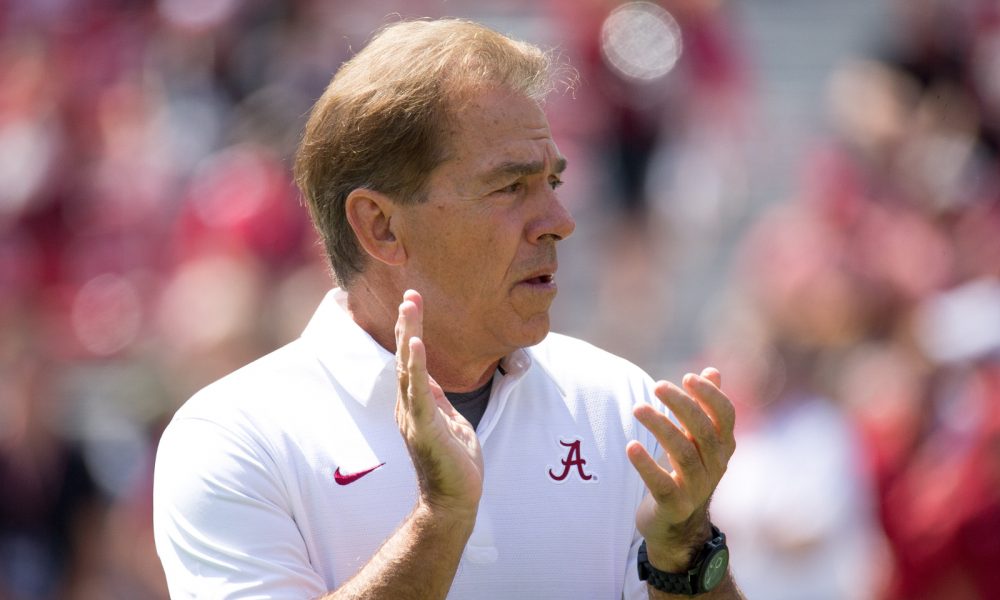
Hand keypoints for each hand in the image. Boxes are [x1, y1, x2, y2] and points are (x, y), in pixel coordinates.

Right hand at [395, 289, 483, 517]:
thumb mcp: (450, 422)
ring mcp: (413, 417)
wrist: (454, 500)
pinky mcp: (423, 429)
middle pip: (406, 357)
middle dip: (408, 325)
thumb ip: (437, 400)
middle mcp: (409, 406)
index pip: (412, 360)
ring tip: (410, 307)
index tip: (413, 303)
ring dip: (410, 336)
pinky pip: (419, 393)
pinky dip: (417, 368)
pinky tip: (416, 345)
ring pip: (409, 369)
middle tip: (410, 294)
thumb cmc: (453, 464)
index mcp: (417, 403)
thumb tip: (431, 380)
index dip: (412, 331)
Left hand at [627, 368, 735, 568]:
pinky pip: (663, 485)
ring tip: (638, 408)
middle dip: (681, 405)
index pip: (726, 416)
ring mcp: (697, 488)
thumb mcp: (698, 440)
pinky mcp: (675, 506)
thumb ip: (705, 407)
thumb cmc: (687, 472)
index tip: (688, 377)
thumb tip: (712, 370)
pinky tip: (631, 446)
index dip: (710, 395)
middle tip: (657, 386)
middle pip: (703, 431)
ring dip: (661, 427)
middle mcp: (715, 466)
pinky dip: (646, 465)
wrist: (678, 525)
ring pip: (683, 454)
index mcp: (723, 446)